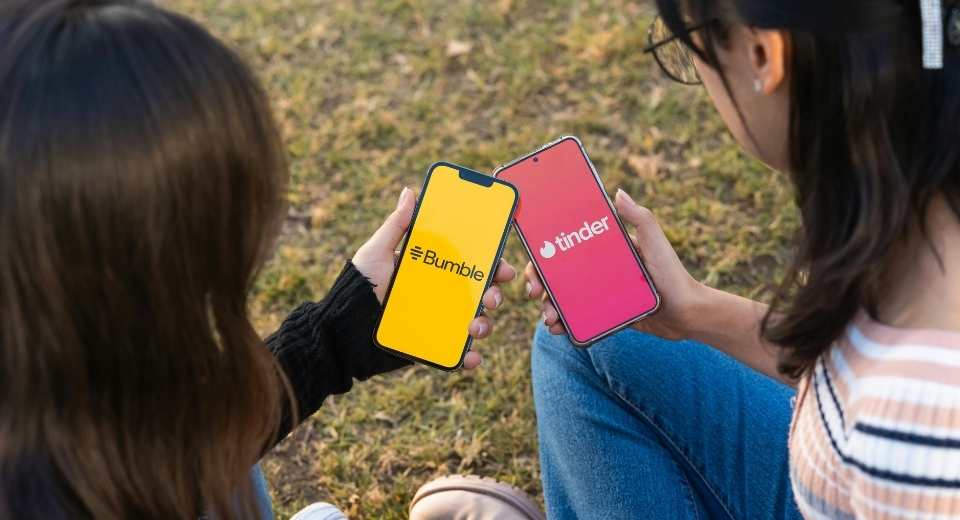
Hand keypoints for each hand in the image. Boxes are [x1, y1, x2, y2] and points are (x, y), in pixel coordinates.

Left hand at [353, 187, 516, 368]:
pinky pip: (455, 354)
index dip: (493, 264)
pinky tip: (471, 357)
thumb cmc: (358, 285)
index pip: (471, 264)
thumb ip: (396, 225)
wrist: (340, 328)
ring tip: (475, 327)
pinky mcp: (430, 346)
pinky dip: (468, 358)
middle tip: (492, 296)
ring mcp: (438, 322)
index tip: (504, 267)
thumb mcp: (376, 251)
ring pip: (474, 323)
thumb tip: (410, 192)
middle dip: (494, 294)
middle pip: (480, 293)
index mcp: (433, 270)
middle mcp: (440, 295)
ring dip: (484, 325)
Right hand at [524, 188, 705, 340]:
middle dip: (542, 284)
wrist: (688, 314)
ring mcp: (602, 294)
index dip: (546, 255)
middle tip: (535, 294)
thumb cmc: (673, 274)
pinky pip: (580, 318)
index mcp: (606, 251)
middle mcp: (600, 271)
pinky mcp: (607, 315)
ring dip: (550, 308)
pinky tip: (558, 329)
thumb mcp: (655, 242)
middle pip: (560, 275)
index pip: (567, 248)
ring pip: (566, 298)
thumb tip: (617, 192)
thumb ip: (639, 217)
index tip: (535, 266)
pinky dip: (565, 324)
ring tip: (549, 318)